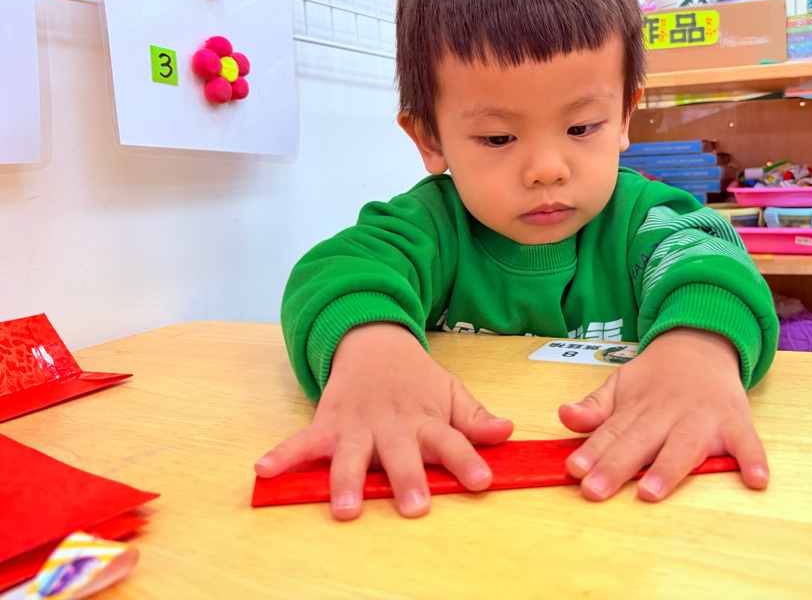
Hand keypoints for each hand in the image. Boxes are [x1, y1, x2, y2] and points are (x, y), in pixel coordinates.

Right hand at [254, 323, 512, 519]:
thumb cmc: (417, 380)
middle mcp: (393, 425)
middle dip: (408, 478)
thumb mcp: (451, 392)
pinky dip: (283, 455)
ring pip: (353, 454)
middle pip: (402, 453)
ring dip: (348, 479)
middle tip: (415, 505)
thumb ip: (476, 418)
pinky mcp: (328, 424)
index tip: (482, 481)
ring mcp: (358, 425)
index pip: (452, 440)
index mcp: (426, 419)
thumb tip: (507, 432)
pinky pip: (303, 442)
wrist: (374, 343)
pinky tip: (265, 471)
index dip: (467, 460)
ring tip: (346, 507)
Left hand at [558, 328, 767, 501]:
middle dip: (617, 467)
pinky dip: (753, 459)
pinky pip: (747, 443)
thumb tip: (564, 416)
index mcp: (637, 408)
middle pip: (639, 442)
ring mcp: (703, 418)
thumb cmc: (656, 378)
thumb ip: (594, 407)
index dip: (592, 453)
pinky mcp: (736, 423)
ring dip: (668, 468)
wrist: (702, 344)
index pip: (610, 433)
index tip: (574, 472)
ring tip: (651, 492)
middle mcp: (667, 414)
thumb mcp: (620, 384)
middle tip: (595, 491)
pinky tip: (755, 480)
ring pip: (684, 446)